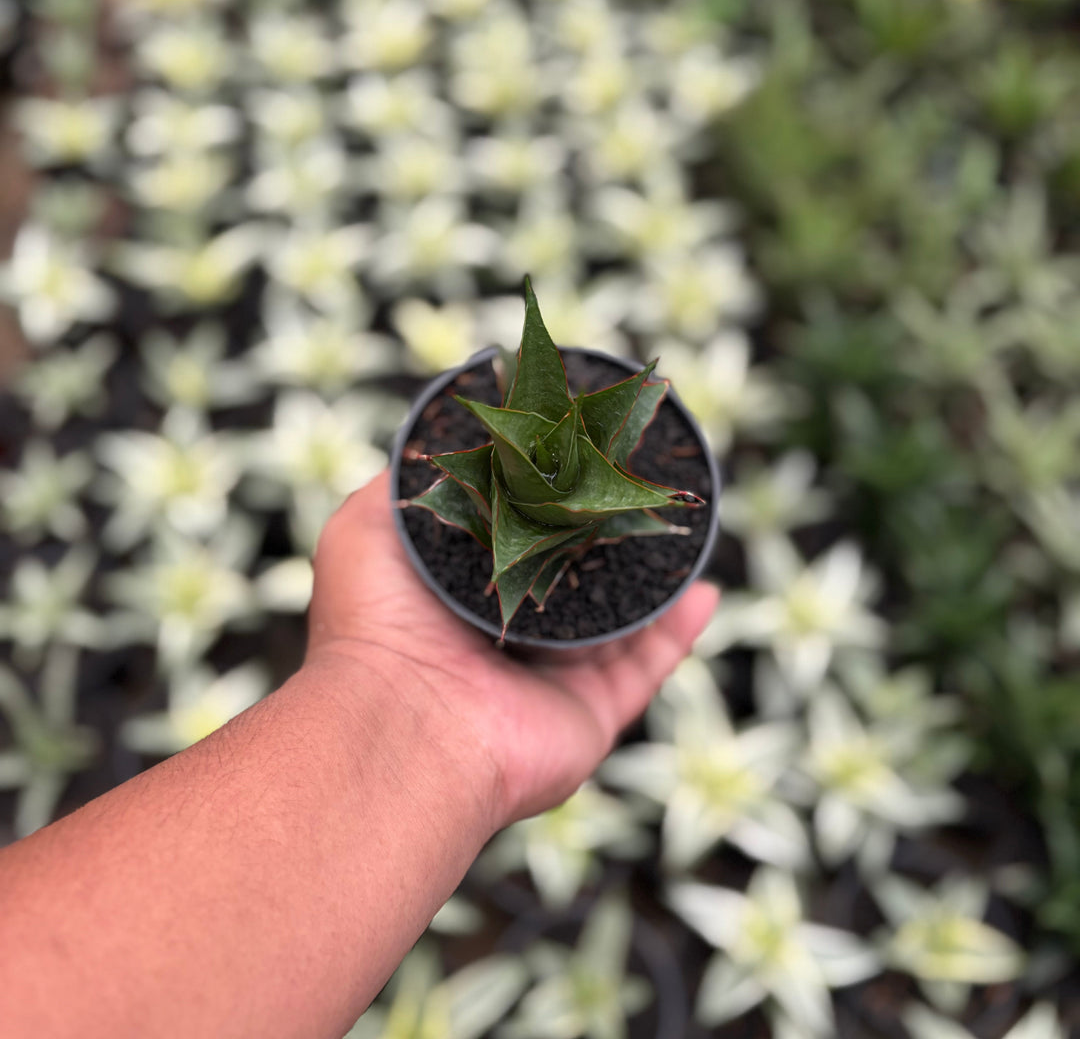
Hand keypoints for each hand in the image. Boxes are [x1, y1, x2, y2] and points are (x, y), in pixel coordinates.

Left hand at [306, 470, 718, 828]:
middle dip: (605, 540)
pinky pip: (648, 666)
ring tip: (679, 529)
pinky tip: (703, 590)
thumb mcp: (366, 529)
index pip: (516, 544)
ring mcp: (553, 677)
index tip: (578, 462)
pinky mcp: (592, 711)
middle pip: (573, 581)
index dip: (547, 506)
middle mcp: (510, 638)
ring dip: (651, 579)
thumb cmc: (375, 622)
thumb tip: (432, 444)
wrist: (405, 720)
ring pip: (619, 622)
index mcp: (462, 598)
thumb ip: (402, 488)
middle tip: (637, 491)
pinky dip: (678, 630)